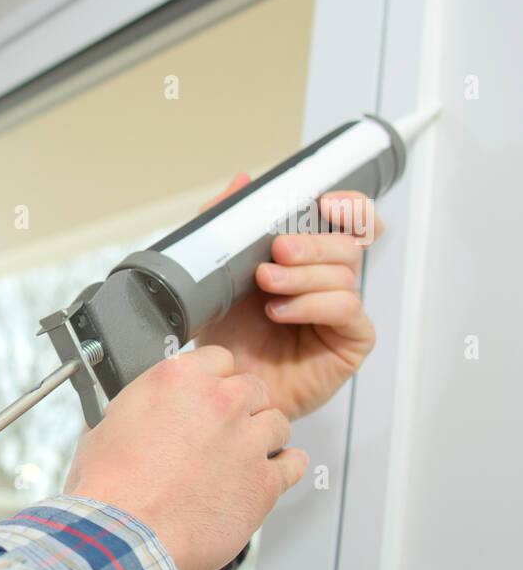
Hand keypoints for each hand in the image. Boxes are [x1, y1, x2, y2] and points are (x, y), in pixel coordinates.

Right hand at [63, 345, 306, 569]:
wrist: (124, 535)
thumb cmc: (109, 489)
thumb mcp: (104, 428)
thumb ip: (134, 410)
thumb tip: (134, 414)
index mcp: (180, 379)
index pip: (218, 358)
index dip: (213, 380)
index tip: (208, 396)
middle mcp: (221, 402)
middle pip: (252, 388)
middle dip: (240, 407)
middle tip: (222, 430)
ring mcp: (248, 441)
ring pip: (277, 422)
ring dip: (262, 436)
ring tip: (243, 455)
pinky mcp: (265, 481)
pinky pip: (294, 464)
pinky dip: (286, 467)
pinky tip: (273, 471)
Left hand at [194, 175, 384, 420]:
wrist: (224, 387)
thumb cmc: (227, 337)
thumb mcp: (219, 275)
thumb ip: (228, 226)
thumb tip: (241, 182)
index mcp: (307, 260)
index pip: (348, 220)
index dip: (348, 206)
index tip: (323, 203)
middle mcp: (329, 281)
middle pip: (346, 244)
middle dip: (310, 243)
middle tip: (275, 251)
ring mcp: (342, 312)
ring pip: (344, 274)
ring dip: (302, 276)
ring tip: (267, 288)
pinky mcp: (350, 341)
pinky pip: (346, 310)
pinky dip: (312, 305)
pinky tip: (281, 313)